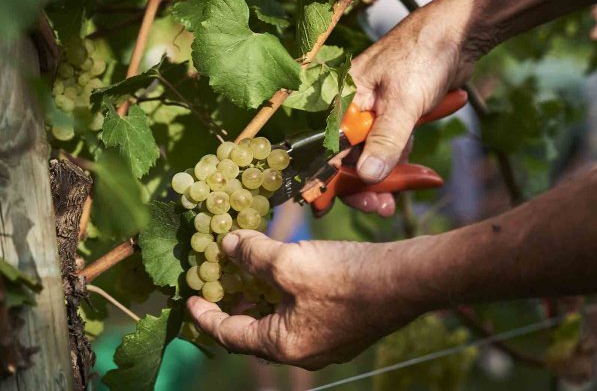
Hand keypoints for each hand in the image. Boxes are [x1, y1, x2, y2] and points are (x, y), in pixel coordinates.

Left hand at [187, 230, 425, 368]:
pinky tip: (288, 272)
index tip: (190, 300)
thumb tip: (228, 244)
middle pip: (255, 332)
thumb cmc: (345, 278)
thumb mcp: (288, 262)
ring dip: (263, 298)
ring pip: (281, 323)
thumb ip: (252, 255)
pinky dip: (286, 297)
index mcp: (284, 345)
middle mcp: (303, 352)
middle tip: (221, 282)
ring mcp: (326, 342)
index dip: (205, 315)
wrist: (406, 281)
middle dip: (235, 305)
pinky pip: (302, 316)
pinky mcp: (343, 328)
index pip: (230, 334)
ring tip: (251, 274)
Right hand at [346, 0, 475, 213]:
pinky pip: (393, 149)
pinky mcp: (395, 119)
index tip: (332, 206)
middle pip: (350, 158)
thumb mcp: (403, 101)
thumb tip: (369, 176)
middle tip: (382, 207)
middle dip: (367, 185)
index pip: (328, 147)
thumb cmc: (423, 56)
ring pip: (374, 157)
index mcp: (343, 100)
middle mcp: (353, 110)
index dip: (331, 178)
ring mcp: (375, 116)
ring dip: (390, 179)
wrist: (458, 36)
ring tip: (399, 199)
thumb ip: (385, 140)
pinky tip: (423, 176)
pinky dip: (405, 163)